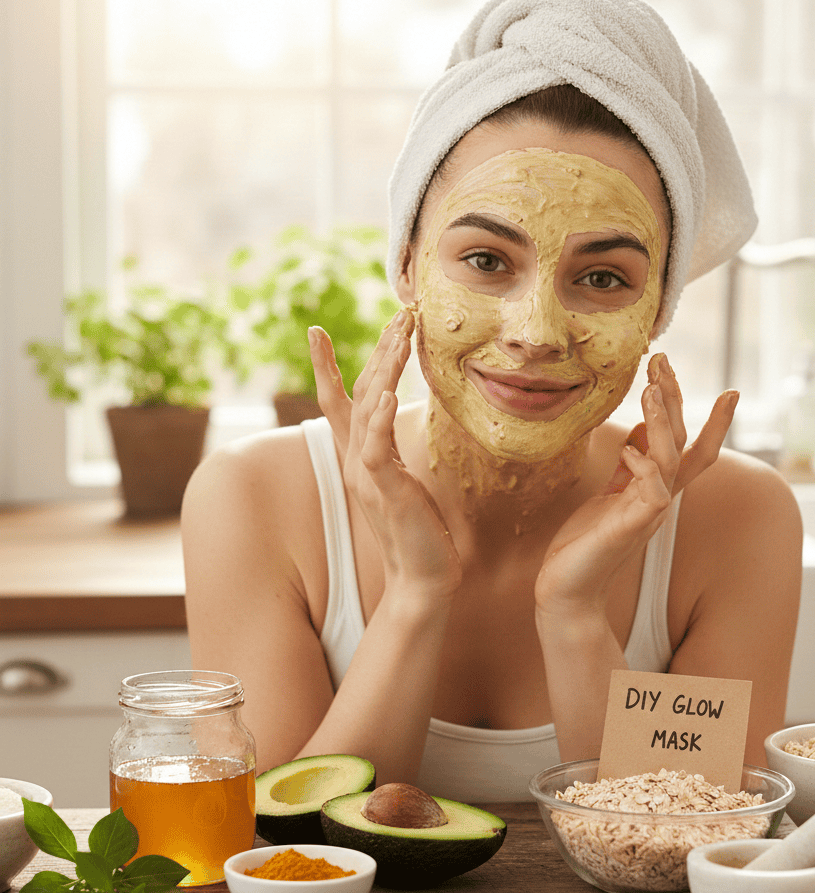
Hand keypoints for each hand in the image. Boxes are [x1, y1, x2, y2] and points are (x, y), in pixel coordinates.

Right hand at [309, 312, 460, 600]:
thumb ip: (393, 452)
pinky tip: (387, 393)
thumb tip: (396, 422)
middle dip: (378, 351)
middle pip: (359, 394)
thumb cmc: (419, 531)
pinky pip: (377, 448)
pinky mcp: (384, 490)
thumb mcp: (404, 481)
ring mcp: (367, 474)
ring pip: (367, 411)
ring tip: (400, 334)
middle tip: (399, 314)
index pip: (340, 403)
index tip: (314, 331)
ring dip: (384, 369)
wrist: (423, 578)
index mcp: (362, 456)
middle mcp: (358, 460)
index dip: (326, 367)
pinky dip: (379, 418)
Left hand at [534, 354, 736, 618]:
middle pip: (683, 443)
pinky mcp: (632, 526)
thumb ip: (628, 468)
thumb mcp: (608, 496)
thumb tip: (641, 432)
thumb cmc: (584, 544)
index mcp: (655, 490)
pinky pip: (652, 491)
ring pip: (670, 460)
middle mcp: (659, 500)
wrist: (567, 589)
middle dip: (675, 400)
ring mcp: (648, 513)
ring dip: (662, 422)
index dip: (713, 423)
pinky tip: (630, 447)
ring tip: (649, 389)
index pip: (693, 451)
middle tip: (662, 362)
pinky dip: (643, 465)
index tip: (732, 392)